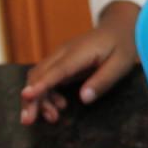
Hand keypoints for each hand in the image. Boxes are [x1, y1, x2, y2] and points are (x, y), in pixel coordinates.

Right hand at [20, 1, 139, 124]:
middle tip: (29, 121)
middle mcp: (64, 53)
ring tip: (53, 117)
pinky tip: (59, 106)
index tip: (26, 96)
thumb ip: (103, 81)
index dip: (40, 85)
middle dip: (31, 98)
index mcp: (79, 53)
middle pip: (38, 74)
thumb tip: (84, 98)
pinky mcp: (61, 62)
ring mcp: (60, 56)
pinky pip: (46, 77)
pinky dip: (46, 93)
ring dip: (38, 98)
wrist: (117, 27)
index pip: (56, 70)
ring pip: (38, 76)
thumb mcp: (121, 65)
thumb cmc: (121, 46)